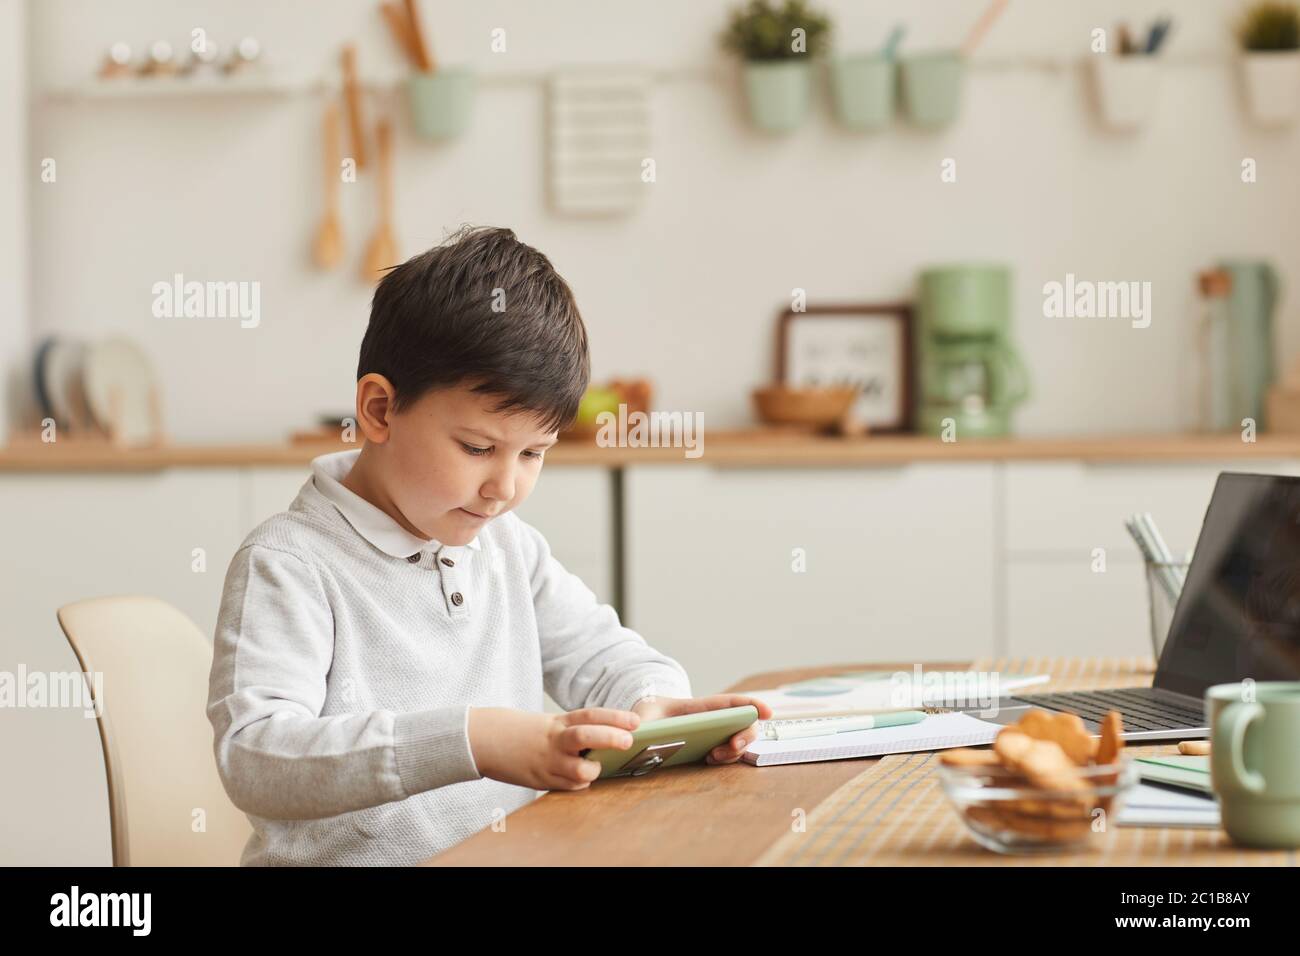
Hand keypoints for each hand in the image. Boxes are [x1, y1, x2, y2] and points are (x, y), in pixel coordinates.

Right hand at [467, 706, 639, 790]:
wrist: (485, 739)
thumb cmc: (526, 732)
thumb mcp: (551, 724)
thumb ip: (577, 731)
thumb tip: (613, 738)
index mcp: (559, 721)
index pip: (590, 715)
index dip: (615, 716)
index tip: (636, 721)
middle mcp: (554, 740)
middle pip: (585, 736)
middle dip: (609, 738)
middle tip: (628, 741)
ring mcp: (547, 762)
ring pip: (578, 771)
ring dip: (592, 771)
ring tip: (596, 768)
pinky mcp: (540, 780)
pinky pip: (567, 786)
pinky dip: (578, 784)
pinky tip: (578, 779)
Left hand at [630, 694, 772, 765]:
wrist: (642, 724)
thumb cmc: (646, 715)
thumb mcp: (642, 716)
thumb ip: (641, 725)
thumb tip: (639, 737)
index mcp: (700, 707)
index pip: (730, 703)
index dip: (751, 705)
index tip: (768, 712)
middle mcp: (713, 721)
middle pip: (743, 724)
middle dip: (746, 735)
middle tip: (732, 744)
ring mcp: (714, 736)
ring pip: (738, 742)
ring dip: (733, 751)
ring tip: (712, 756)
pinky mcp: (709, 751)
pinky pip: (728, 756)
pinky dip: (725, 760)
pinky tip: (708, 760)